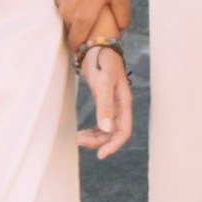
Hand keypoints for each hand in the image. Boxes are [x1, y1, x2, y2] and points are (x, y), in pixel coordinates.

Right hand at [55, 0, 134, 53]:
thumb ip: (122, 15)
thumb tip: (120, 29)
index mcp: (82, 15)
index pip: (77, 45)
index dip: (84, 51)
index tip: (93, 52)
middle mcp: (66, 10)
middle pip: (72, 34)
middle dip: (82, 38)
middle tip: (97, 35)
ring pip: (67, 19)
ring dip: (78, 22)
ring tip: (94, 15)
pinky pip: (65, 6)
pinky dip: (74, 7)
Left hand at [71, 40, 135, 158]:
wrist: (97, 46)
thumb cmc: (104, 61)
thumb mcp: (104, 82)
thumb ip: (105, 105)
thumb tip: (106, 129)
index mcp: (124, 103)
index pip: (123, 131)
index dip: (114, 145)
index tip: (100, 155)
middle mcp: (119, 107)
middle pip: (113, 133)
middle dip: (98, 141)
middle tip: (78, 140)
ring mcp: (111, 106)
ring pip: (106, 131)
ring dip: (93, 138)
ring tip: (77, 137)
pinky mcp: (102, 103)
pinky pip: (100, 124)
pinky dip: (92, 131)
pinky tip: (81, 132)